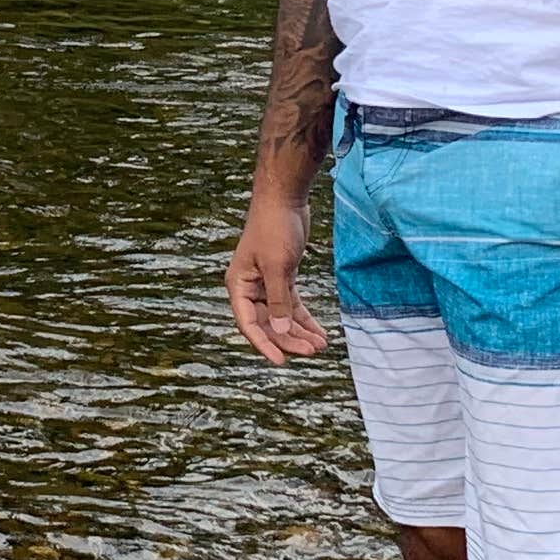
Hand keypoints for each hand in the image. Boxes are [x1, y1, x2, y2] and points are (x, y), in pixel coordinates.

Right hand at [228, 191, 332, 363]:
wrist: (284, 199)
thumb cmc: (274, 227)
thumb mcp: (277, 266)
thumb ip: (278, 300)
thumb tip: (281, 330)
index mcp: (239, 285)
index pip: (248, 324)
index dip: (264, 344)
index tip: (281, 360)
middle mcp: (249, 288)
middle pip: (267, 323)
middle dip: (289, 339)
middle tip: (312, 351)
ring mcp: (266, 283)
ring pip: (282, 317)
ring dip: (300, 331)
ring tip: (320, 345)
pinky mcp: (282, 277)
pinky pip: (292, 305)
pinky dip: (305, 319)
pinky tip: (319, 331)